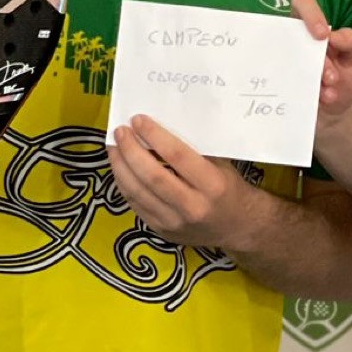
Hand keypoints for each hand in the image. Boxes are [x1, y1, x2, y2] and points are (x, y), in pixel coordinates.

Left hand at [107, 114, 254, 252]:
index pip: (178, 156)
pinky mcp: (162, 231)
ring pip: (138, 192)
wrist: (238, 227)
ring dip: (120, 167)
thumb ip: (195, 148)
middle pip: (153, 176)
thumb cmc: (229, 188)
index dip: (154, 136)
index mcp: (213, 186)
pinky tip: (120, 168)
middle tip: (120, 132)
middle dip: (131, 151)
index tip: (138, 120)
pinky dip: (124, 184)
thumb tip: (161, 123)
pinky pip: (136, 205)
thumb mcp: (221, 164)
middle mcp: (193, 207)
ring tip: (113, 147)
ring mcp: (175, 223)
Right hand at [294, 0, 351, 140]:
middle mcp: (294, 42)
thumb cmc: (344, 80)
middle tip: (331, 76)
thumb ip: (351, 43)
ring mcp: (283, 62)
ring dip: (313, 76)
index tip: (322, 35)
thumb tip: (334, 36)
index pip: (302, 3)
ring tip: (330, 91)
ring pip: (287, 58)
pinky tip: (323, 99)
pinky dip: (309, 91)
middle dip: (316, 57)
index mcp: (313, 29)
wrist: (334, 114)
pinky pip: (284, 81)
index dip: (309, 14)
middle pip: (289, 31)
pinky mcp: (279, 83)